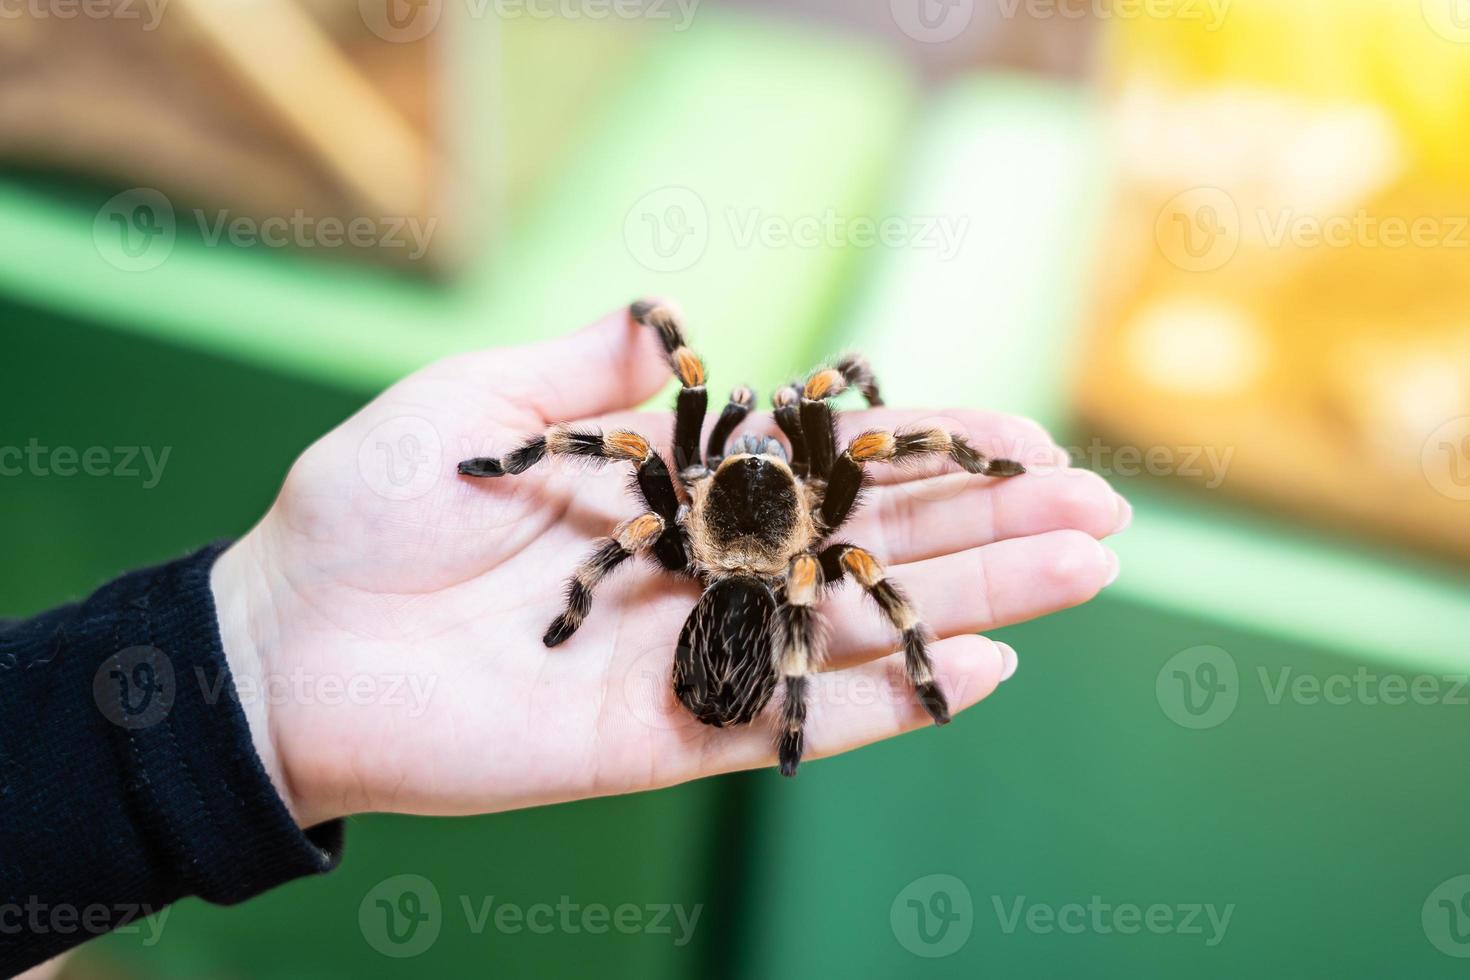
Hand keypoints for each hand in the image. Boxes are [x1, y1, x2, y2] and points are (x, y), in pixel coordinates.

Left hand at [211, 305, 1128, 826]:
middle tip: (1100, 512)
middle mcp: (703, 566)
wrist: (292, 645)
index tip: (1018, 432)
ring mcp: (697, 650)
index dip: (921, 450)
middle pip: (869, 544)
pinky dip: (892, 702)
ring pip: (859, 625)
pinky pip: (800, 715)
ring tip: (1084, 572)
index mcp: (671, 485)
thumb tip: (681, 321)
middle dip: (987, 525)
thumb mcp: (475, 409)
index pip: (823, 464)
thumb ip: (584, 372)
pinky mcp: (672, 731)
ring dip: (976, 601)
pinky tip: (989, 672)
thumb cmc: (367, 514)